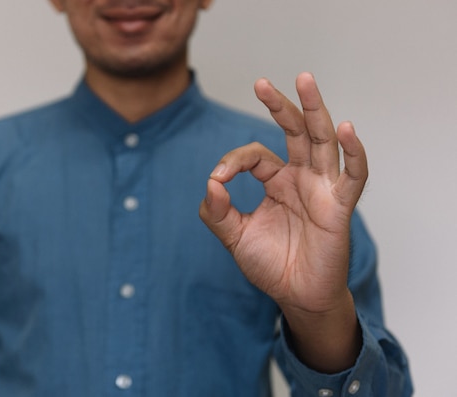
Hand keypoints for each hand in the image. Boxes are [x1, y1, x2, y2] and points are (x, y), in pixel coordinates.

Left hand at [199, 73, 365, 371]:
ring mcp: (322, 188)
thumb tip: (211, 182)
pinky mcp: (339, 206)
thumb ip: (218, 212)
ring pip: (321, 140)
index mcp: (276, 181)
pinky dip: (353, 152)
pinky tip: (345, 128)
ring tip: (304, 80)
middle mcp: (300, 178)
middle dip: (280, 106)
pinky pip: (353, 175)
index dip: (233, 162)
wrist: (296, 296)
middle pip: (294, 131)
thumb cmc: (271, 265)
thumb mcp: (235, 237)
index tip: (217, 180)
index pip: (255, 155)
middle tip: (260, 83)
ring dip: (314, 110)